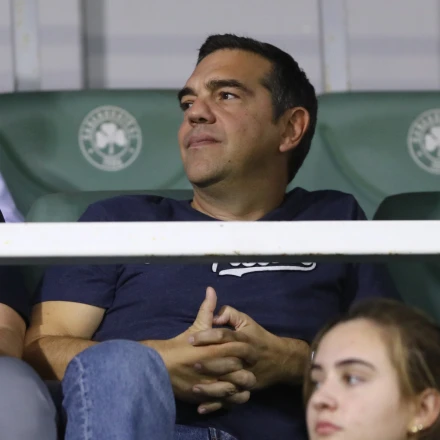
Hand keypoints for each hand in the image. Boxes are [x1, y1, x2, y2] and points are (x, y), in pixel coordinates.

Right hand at [150, 287, 256, 407]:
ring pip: (235, 389)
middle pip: (240, 372)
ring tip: (245, 382)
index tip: (248, 349)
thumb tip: (211, 289)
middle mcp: (213, 369)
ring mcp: (209, 386)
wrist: (160, 366)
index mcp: (213, 350)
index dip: (245, 351)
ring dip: (242, 386)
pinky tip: (236, 394)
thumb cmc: (180, 344)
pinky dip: (233, 399)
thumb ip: (207, 309)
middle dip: (246, 370)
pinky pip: (225, 402)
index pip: (237, 351)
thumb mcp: (196, 326)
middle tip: (250, 366)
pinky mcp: (204, 398)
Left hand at [190, 302, 292, 412]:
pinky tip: (200, 407)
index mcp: (244, 340)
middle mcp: (246, 358)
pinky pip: (230, 400)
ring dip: (212, 387)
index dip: (206, 336)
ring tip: (193, 387)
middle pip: (226, 360)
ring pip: (229, 383)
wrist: (280, 360)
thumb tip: (215, 316)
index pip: (224, 336)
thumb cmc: (258, 337)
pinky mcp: (245, 390)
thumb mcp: (246, 321)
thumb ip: (229, 314)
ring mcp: (247, 377)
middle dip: (208, 362)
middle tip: (191, 363)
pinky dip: (216, 405)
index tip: (190, 339)